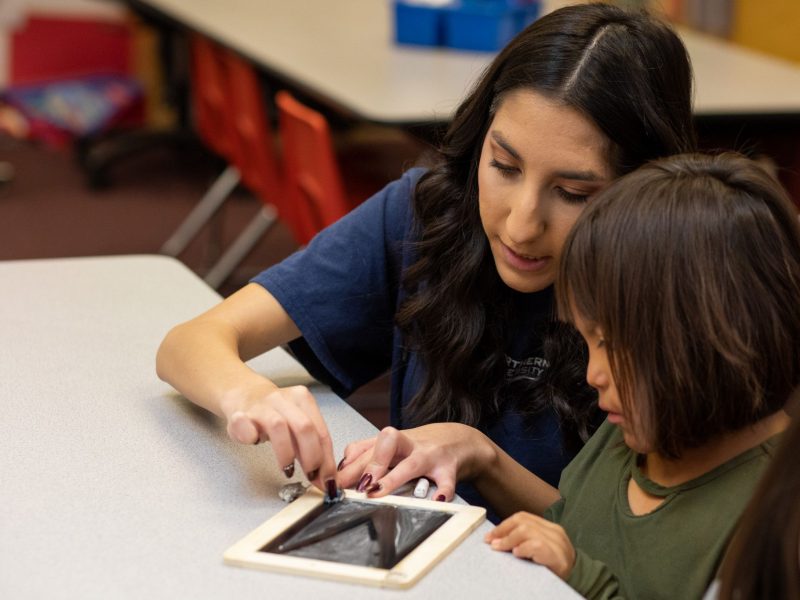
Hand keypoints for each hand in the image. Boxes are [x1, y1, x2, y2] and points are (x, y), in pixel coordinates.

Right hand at [222, 384, 336, 491]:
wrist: (245, 394)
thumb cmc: (275, 414)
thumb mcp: (297, 426)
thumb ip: (311, 447)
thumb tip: (325, 477)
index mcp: (303, 400)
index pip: (321, 431)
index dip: (326, 459)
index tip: (327, 479)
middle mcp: (283, 399)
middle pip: (304, 427)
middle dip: (311, 457)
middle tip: (310, 475)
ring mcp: (261, 405)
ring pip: (278, 426)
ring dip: (285, 453)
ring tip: (287, 469)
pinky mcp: (240, 413)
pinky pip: (244, 423)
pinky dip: (249, 435)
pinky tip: (254, 442)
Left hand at [336, 423, 493, 500]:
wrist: (459, 440)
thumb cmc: (420, 447)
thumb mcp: (392, 447)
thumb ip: (366, 455)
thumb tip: (338, 472)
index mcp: (392, 441)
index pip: (365, 448)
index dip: (348, 466)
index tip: (335, 484)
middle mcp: (409, 445)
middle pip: (386, 446)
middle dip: (368, 466)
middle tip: (352, 487)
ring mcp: (429, 456)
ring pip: (411, 463)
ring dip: (394, 477)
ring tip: (377, 491)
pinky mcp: (449, 469)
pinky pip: (446, 481)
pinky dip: (442, 491)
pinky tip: (434, 501)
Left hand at [485, 512, 575, 579]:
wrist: (579, 579)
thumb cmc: (555, 566)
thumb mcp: (540, 549)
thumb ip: (525, 541)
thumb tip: (497, 541)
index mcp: (549, 527)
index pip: (523, 517)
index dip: (504, 525)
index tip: (490, 536)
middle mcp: (554, 532)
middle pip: (523, 521)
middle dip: (503, 531)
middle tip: (491, 542)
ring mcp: (558, 543)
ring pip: (528, 530)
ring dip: (509, 540)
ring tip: (500, 548)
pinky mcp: (558, 557)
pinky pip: (537, 546)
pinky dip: (524, 548)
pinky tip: (517, 554)